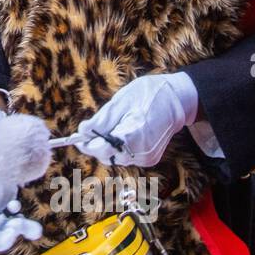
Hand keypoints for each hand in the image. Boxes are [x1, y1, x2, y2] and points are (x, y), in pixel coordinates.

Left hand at [69, 72, 197, 167]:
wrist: (178, 100)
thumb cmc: (149, 95)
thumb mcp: (121, 101)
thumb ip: (101, 120)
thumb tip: (81, 131)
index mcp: (134, 135)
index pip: (102, 148)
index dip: (87, 144)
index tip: (76, 138)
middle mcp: (142, 151)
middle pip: (107, 156)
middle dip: (96, 145)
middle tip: (89, 131)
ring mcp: (148, 157)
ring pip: (116, 158)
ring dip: (107, 146)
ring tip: (110, 128)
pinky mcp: (150, 159)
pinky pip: (127, 157)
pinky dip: (119, 148)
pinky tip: (123, 133)